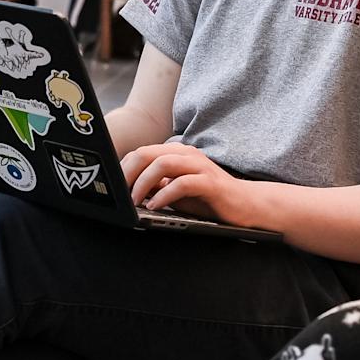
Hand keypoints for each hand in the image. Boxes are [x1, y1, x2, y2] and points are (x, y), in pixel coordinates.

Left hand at [121, 142, 262, 226]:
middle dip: (128, 174)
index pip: (142, 153)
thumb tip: (129, 191)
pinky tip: (156, 206)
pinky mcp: (210, 182)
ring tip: (135, 201)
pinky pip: (182, 183)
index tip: (114, 187)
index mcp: (177, 153)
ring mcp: (200, 166)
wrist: (246, 204)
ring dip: (143, 183)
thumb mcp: (176, 191)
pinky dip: (164, 195)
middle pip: (148, 153)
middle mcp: (187, 154)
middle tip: (120, 194)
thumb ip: (156, 186)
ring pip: (163, 163)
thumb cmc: (209, 198)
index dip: (124, 169)